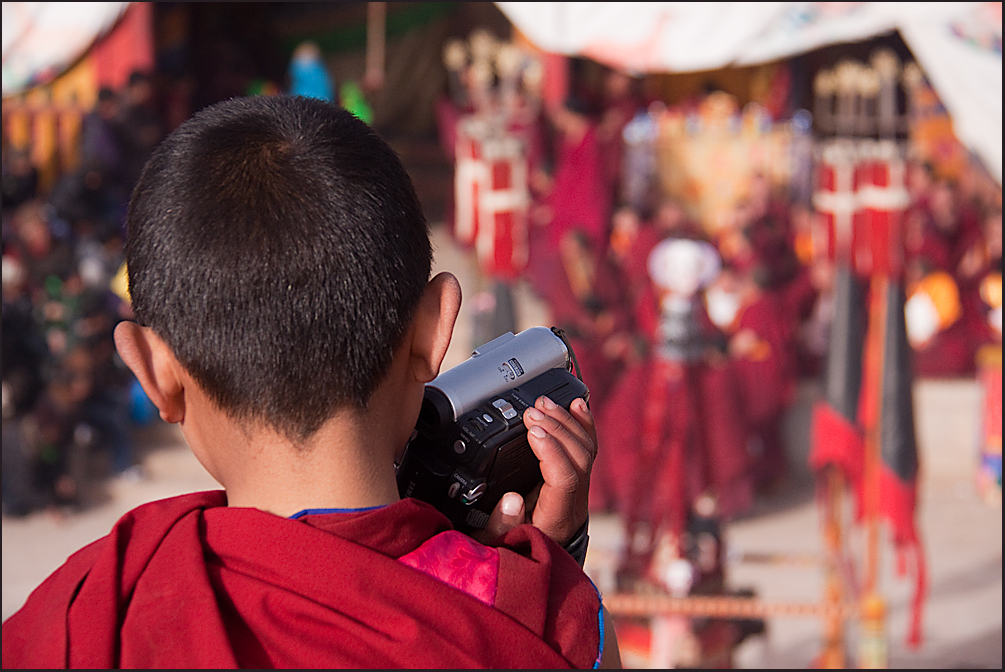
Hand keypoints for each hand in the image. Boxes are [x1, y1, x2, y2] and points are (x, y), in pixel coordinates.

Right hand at [477, 395, 596, 545]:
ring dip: (566, 422)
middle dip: (557, 429)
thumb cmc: (513, 545)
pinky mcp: (576, 478)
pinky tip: (576, 405)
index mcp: (557, 519)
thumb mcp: (498, 542)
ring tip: (544, 404)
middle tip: (532, 412)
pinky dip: (582, 424)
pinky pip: (587, 447)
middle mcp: (575, 502)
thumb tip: (511, 499)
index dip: (551, 451)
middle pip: (580, 458)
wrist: (531, 554)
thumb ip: (502, 525)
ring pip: (586, 449)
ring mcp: (579, 489)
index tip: (531, 430)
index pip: (565, 479)